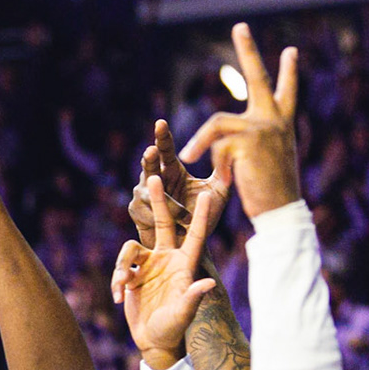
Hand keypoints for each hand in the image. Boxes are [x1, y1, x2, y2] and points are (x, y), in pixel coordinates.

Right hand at [111, 179, 219, 368]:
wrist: (154, 340)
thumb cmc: (174, 328)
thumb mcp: (183, 314)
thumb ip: (193, 297)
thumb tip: (208, 282)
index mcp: (185, 264)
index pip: (195, 235)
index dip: (201, 215)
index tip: (206, 194)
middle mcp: (167, 259)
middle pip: (162, 223)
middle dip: (157, 201)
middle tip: (153, 178)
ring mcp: (149, 265)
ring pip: (130, 249)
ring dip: (123, 267)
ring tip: (123, 288)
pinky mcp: (133, 274)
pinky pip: (120, 269)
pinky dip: (117, 283)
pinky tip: (119, 299)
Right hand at [128, 120, 230, 247]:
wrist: (192, 246)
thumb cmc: (204, 217)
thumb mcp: (219, 193)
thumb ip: (225, 172)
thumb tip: (233, 150)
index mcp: (172, 170)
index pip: (166, 149)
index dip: (162, 136)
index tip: (160, 122)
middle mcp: (154, 178)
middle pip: (149, 163)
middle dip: (150, 158)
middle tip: (152, 152)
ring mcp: (141, 194)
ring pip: (147, 192)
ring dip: (166, 203)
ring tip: (183, 216)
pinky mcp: (135, 211)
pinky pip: (143, 210)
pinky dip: (156, 217)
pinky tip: (168, 225)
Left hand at [180, 23, 301, 218]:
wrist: (279, 210)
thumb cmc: (268, 190)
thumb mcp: (262, 158)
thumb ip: (251, 139)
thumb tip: (223, 136)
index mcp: (281, 123)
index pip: (286, 92)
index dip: (288, 72)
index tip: (291, 51)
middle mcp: (275, 119)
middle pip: (258, 78)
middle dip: (248, 50)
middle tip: (241, 26)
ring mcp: (264, 127)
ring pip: (219, 123)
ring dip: (201, 142)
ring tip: (189, 156)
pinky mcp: (250, 140)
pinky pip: (217, 144)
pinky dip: (213, 162)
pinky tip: (223, 180)